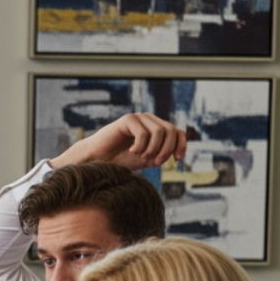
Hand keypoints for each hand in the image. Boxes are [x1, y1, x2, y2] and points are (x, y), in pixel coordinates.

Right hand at [51, 112, 186, 170]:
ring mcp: (139, 118)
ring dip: (153, 149)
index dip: (181, 145)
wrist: (98, 159)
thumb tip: (175, 150)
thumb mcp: (147, 158)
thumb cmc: (121, 159)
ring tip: (141, 158)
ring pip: (159, 131)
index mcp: (156, 128)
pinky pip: (143, 133)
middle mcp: (150, 120)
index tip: (178, 160)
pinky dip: (140, 146)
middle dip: (166, 149)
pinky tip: (132, 151)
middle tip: (155, 162)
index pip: (177, 132)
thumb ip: (162, 153)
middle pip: (171, 130)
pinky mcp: (128, 119)